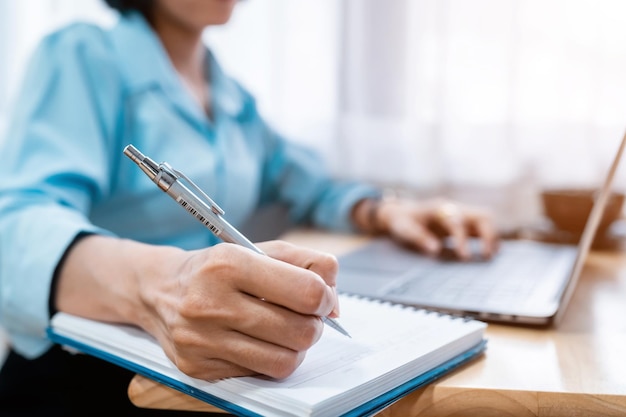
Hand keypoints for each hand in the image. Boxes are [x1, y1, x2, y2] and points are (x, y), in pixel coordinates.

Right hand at [138, 240, 338, 380]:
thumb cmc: (217, 269)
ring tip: (285, 330)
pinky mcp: (198, 367)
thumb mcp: (258, 249)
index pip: (306, 292)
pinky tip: (258, 341)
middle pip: (300, 331)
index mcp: (228, 264)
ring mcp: (202, 340)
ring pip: (284, 361)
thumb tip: (335, 304)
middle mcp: (210, 303)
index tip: (322, 299)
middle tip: (303, 316)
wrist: (158, 289)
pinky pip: (258, 374)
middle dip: (313, 325)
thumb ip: (306, 263)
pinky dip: (269, 359)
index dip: (326, 298)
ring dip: (296, 347)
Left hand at [365, 197, 498, 259]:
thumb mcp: (404, 230)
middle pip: (481, 215)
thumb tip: (435, 250)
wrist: (401, 212)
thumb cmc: (402, 222)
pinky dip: (490, 237)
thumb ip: (419, 238)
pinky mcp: (464, 220)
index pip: (456, 222)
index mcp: (438, 209)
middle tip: (486, 256)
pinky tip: (489, 252)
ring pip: (486, 218)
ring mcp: (461, 212)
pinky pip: (483, 225)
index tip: (465, 257)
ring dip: (492, 236)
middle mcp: (453, 208)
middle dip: (488, 235)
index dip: (462, 239)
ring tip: (490, 256)